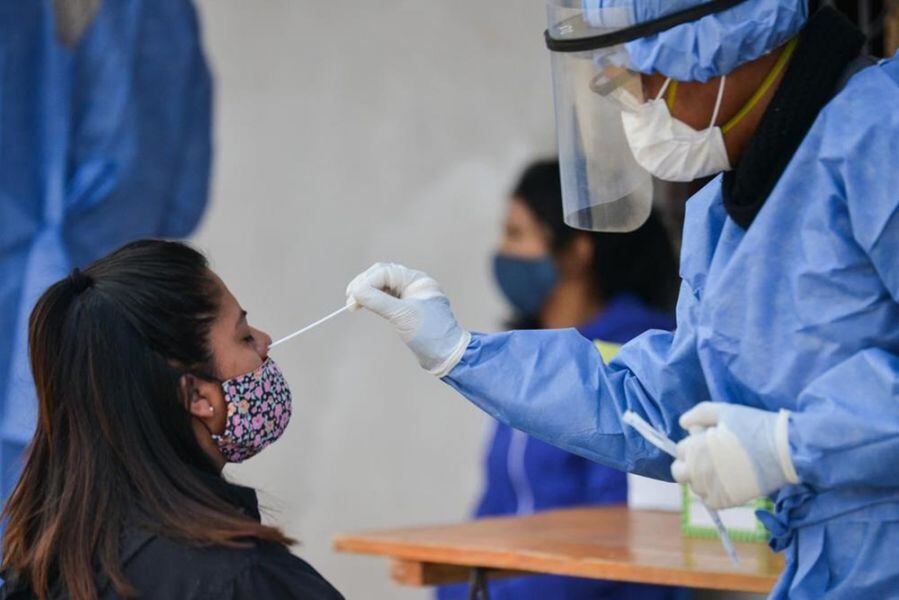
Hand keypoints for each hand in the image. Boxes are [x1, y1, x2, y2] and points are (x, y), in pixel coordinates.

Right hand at [346, 263, 470, 376]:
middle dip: (365, 285)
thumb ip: (378, 301)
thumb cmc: (430, 334)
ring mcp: (411, 297)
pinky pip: (386, 298)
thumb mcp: (402, 315)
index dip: (366, 282)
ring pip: (383, 287)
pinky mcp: (407, 309)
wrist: (447, 356)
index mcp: (418, 281)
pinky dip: (374, 301)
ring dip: (367, 293)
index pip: (386, 272)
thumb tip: (356, 290)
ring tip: (354, 305)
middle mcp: (415, 285)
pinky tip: (365, 306)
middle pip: (382, 276)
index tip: (352, 296)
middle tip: (350, 301)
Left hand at [671, 402, 799, 508]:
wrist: (786, 450)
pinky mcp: (727, 500)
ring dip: (702, 479)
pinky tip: (726, 483)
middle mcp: (699, 469)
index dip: (692, 446)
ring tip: (722, 470)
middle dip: (689, 465)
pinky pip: (709, 502)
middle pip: (679, 472)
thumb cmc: (755, 426)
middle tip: (708, 459)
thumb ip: (699, 414)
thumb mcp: (725, 411)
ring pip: (695, 487)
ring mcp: (712, 487)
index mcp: (696, 447)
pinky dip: (713, 494)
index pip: (680, 451)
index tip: (707, 443)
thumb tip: (683, 423)